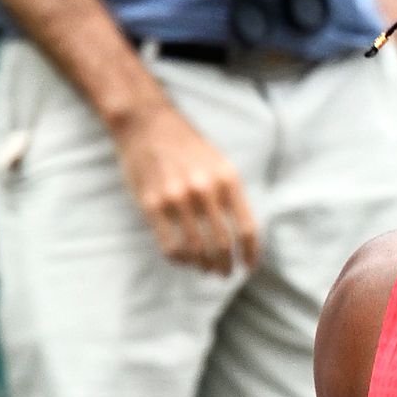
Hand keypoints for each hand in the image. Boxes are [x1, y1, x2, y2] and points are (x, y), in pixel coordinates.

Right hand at [108, 91, 262, 274]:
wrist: (146, 123)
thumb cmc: (187, 147)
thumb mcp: (221, 164)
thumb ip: (232, 196)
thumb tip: (243, 237)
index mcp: (227, 180)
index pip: (247, 229)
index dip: (250, 254)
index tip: (249, 266)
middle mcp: (204, 190)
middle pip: (222, 244)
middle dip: (226, 265)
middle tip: (224, 273)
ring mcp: (176, 198)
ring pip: (196, 249)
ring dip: (203, 265)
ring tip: (204, 269)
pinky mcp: (151, 204)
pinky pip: (169, 245)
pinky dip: (179, 259)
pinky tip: (183, 260)